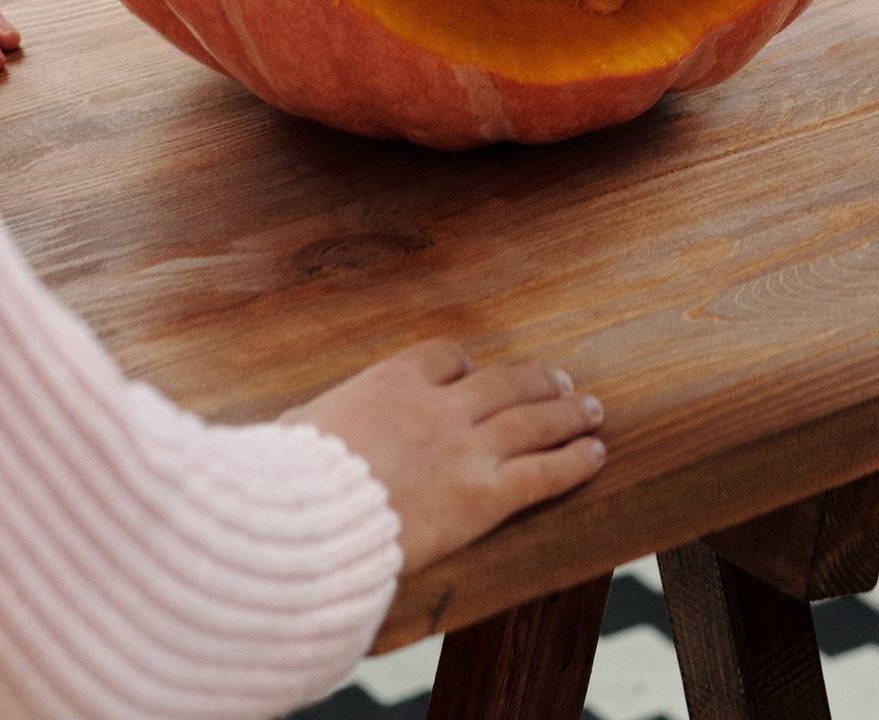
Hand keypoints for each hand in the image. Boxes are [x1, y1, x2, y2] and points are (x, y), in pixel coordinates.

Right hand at [284, 341, 605, 566]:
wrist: (307, 521)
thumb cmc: (286, 481)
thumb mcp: (289, 435)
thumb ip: (305, 428)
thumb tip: (282, 433)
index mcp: (391, 383)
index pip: (443, 357)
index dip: (466, 366)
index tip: (475, 373)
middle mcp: (438, 407)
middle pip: (502, 383)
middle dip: (535, 381)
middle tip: (560, 381)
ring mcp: (466, 449)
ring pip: (532, 420)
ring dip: (567, 412)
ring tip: (591, 407)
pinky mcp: (483, 497)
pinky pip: (542, 473)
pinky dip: (574, 461)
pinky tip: (596, 454)